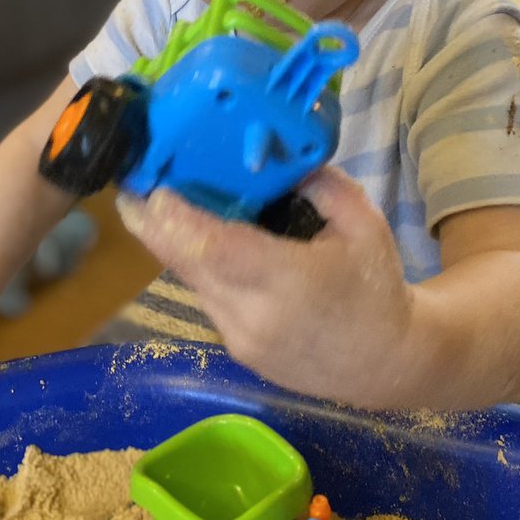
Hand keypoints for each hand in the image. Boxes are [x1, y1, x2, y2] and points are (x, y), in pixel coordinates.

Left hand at [116, 168, 414, 405]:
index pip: (217, 248)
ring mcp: (241, 338)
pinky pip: (207, 297)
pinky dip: (199, 266)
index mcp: (290, 281)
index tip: (152, 185)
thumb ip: (322, 184)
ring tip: (162, 201)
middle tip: (131, 184)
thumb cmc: (376, 286)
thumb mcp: (365, 223)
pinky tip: (203, 239)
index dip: (176, 218)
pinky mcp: (236, 349)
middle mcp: (256, 315)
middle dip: (152, 223)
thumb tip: (276, 155)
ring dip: (173, 243)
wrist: (387, 364)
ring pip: (192, 280)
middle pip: (187, 264)